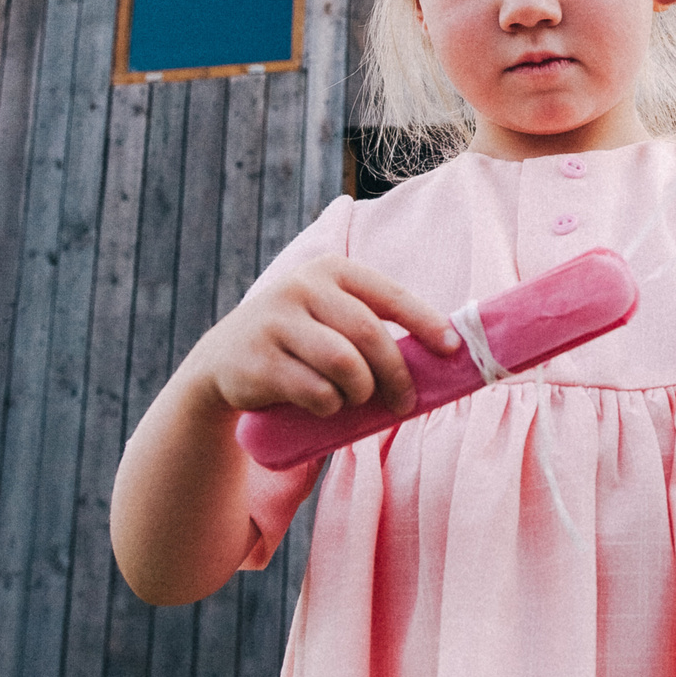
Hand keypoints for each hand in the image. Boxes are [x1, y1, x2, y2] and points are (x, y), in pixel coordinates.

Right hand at [189, 255, 459, 419]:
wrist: (224, 359)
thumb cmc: (300, 341)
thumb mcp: (329, 316)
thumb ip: (371, 325)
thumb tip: (442, 354)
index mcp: (331, 271)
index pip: (389, 295)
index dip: (425, 322)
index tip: (451, 349)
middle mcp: (302, 287)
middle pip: (370, 335)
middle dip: (396, 374)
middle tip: (406, 402)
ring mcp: (276, 322)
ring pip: (344, 365)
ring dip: (361, 392)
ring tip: (356, 399)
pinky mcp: (257, 361)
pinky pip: (314, 391)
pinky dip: (330, 405)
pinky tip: (324, 404)